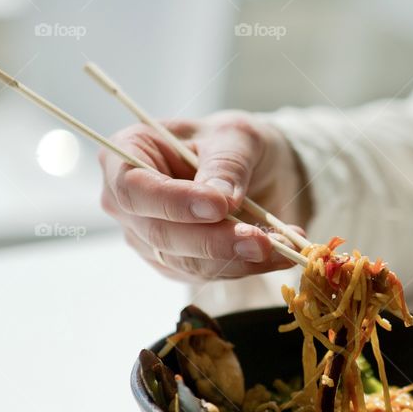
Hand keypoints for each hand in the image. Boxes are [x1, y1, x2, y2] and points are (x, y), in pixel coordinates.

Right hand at [99, 110, 310, 282]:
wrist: (255, 168)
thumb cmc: (235, 142)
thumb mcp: (237, 136)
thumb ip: (226, 164)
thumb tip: (221, 197)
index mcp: (127, 154)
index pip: (134, 189)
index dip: (174, 203)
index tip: (219, 206)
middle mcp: (128, 202)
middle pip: (161, 234)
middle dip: (215, 241)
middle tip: (262, 241)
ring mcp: (149, 238)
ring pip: (187, 262)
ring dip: (238, 259)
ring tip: (285, 246)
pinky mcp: (177, 264)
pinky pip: (208, 274)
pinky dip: (246, 267)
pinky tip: (278, 255)